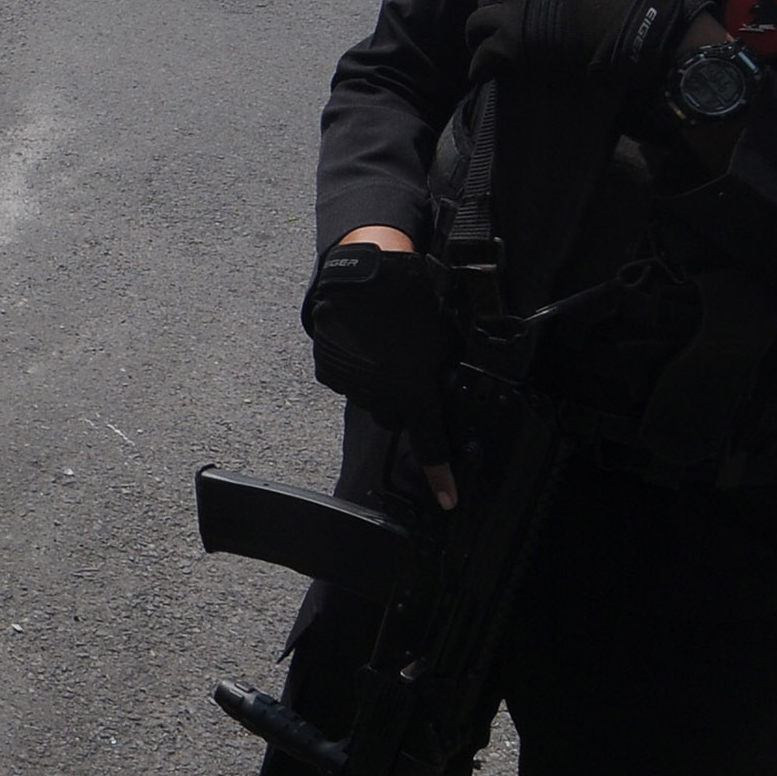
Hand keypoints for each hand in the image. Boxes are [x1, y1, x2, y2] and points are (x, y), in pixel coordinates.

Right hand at [302, 234, 459, 506]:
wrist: (366, 276)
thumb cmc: (411, 305)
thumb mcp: (441, 342)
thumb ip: (439, 372)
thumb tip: (439, 386)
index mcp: (414, 392)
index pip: (430, 444)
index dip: (440, 476)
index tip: (448, 499)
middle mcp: (380, 396)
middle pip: (393, 415)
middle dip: (401, 401)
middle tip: (406, 370)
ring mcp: (350, 385)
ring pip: (368, 396)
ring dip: (376, 381)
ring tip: (381, 345)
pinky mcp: (328, 370)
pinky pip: (345, 380)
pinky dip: (353, 368)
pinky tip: (361, 342)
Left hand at [463, 0, 691, 106]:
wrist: (642, 25)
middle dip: (487, 14)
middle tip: (491, 31)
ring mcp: (516, 14)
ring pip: (477, 25)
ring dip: (479, 39)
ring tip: (484, 53)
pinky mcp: (517, 45)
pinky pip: (484, 56)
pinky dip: (480, 67)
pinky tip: (482, 75)